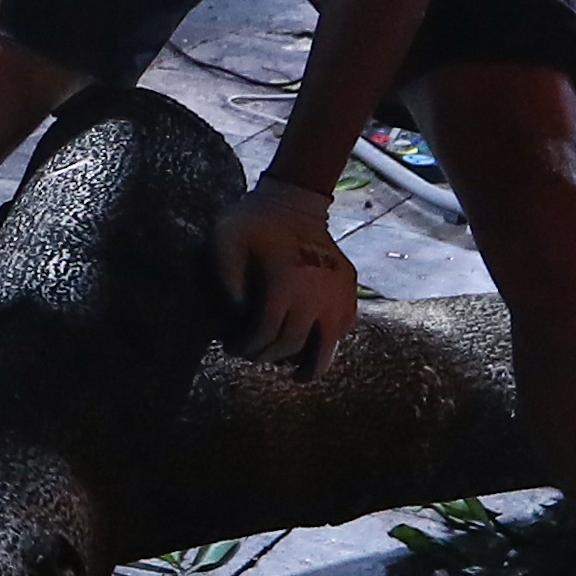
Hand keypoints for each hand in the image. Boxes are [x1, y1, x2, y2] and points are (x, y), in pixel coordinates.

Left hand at [211, 181, 358, 370]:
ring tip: (297, 375)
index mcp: (285, 286)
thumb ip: (226, 281)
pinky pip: (342, 328)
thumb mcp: (226, 242)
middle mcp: (316, 296)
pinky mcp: (349, 290)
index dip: (245, 346)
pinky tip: (314, 344)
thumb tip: (236, 317)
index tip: (231, 346)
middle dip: (268, 355)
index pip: (264, 334)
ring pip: (327, 346)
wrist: (296, 200)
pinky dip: (329, 342)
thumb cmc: (255, 222)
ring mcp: (337, 295)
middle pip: (291, 344)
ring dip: (310, 365)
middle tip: (253, 354)